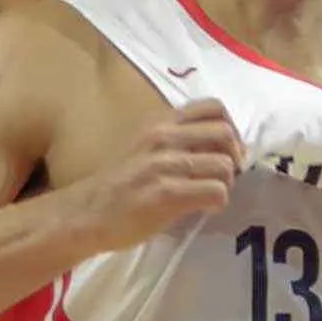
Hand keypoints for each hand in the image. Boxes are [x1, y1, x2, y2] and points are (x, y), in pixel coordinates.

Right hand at [75, 98, 243, 251]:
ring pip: (224, 164)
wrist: (86, 213)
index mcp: (160, 122)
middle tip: (227, 175)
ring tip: (213, 193)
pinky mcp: (166, 193)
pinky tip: (206, 208)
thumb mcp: (144, 147)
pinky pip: (216, 191)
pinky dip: (218, 201)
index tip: (227, 149)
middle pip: (225, 133)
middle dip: (235, 156)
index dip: (231, 128)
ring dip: (227, 183)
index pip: (213, 107)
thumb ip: (176, 140)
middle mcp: (163, 137)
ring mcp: (165, 165)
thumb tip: (217, 147)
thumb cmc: (117, 184)